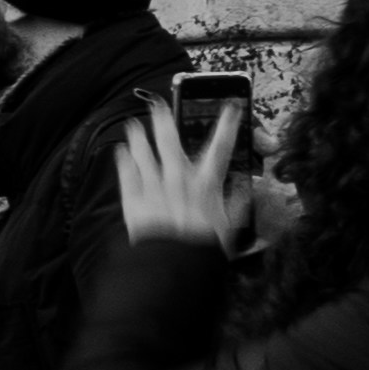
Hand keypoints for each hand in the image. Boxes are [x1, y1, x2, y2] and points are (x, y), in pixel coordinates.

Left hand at [110, 103, 244, 249]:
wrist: (171, 265)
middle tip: (158, 104)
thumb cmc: (202, 248)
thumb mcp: (229, 228)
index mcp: (205, 185)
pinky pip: (126, 175)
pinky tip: (120, 151)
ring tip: (132, 124)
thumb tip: (248, 189)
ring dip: (137, 138)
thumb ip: (239, 205)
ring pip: (143, 155)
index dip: (227, 126)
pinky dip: (123, 161)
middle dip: (164, 120)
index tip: (231, 108)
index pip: (221, 149)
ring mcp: (152, 188)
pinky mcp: (132, 200)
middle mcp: (178, 181)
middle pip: (170, 143)